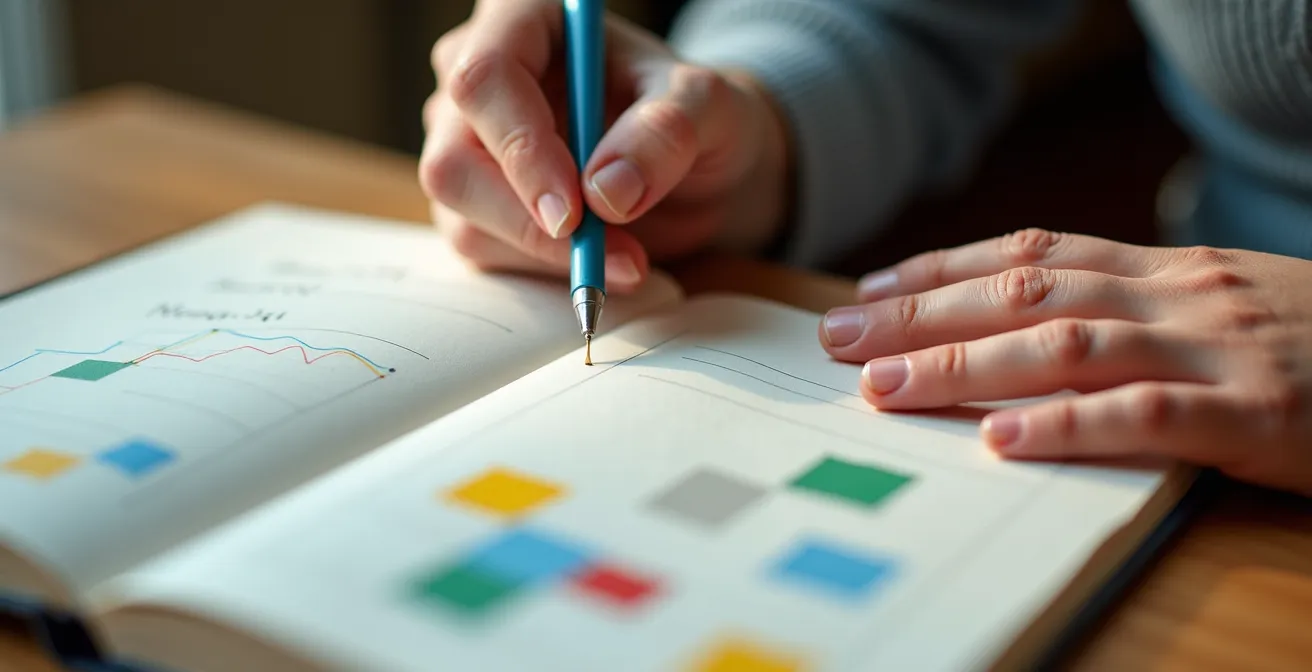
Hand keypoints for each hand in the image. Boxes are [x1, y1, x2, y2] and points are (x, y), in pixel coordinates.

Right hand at [420, 0, 790, 292]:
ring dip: (543, 254)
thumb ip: (668, 132)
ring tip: (627, 261)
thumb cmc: (696, 118)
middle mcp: (479, 75)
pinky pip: (480, 247)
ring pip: (461, 212)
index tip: (574, 210)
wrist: (697, 169)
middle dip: (528, 220)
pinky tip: (600, 263)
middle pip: (454, 158)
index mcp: (525, 20)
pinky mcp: (474, 200)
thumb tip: (605, 192)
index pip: (486, 77)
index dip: (521, 148)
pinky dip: (541, 269)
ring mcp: (465, 140)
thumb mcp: (711, 109)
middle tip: (610, 254)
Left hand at [819, 229, 1311, 493]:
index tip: (868, 286)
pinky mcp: (1251, 415)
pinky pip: (1142, 417)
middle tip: (837, 336)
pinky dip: (1065, 425)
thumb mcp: (1219, 305)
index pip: (1029, 251)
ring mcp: (1213, 351)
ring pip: (1064, 344)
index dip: (940, 269)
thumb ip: (1131, 309)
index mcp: (1165, 269)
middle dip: (920, 314)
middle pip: (1022, 292)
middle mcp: (1176, 296)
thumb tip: (1024, 328)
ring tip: (884, 384)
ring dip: (964, 365)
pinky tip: (1001, 438)